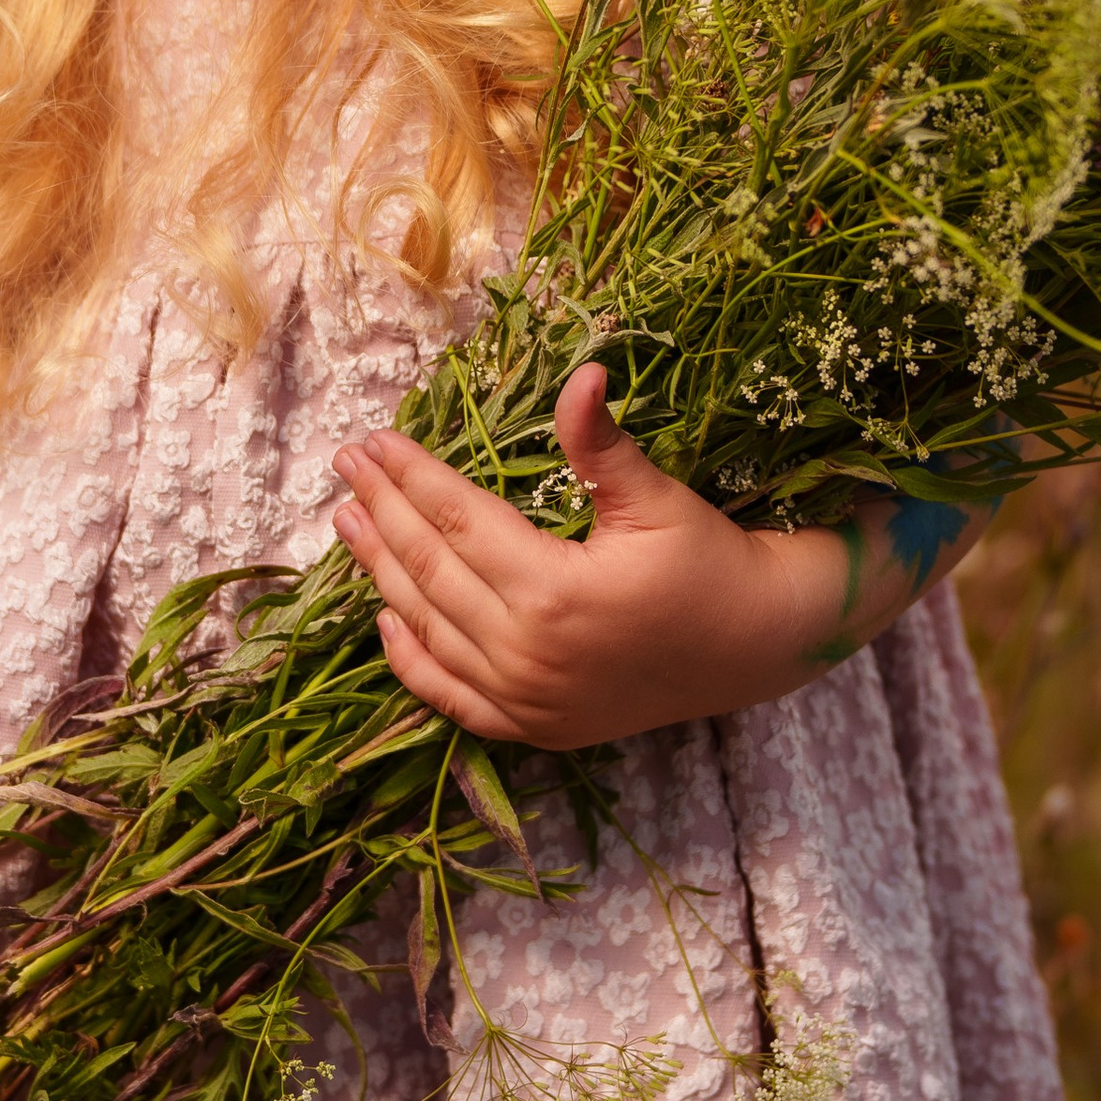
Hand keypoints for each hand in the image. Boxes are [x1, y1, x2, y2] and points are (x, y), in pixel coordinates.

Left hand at [330, 364, 989, 749]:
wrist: (755, 645)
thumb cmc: (708, 561)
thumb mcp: (655, 497)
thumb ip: (600, 444)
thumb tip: (580, 372)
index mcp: (553, 592)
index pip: (457, 521)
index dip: (411, 476)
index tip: (375, 441)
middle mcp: (528, 654)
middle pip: (430, 571)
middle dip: (382, 511)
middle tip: (346, 465)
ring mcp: (526, 700)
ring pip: (429, 630)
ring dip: (381, 574)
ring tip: (349, 521)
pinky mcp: (534, 728)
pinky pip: (452, 697)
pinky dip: (412, 660)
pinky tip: (384, 621)